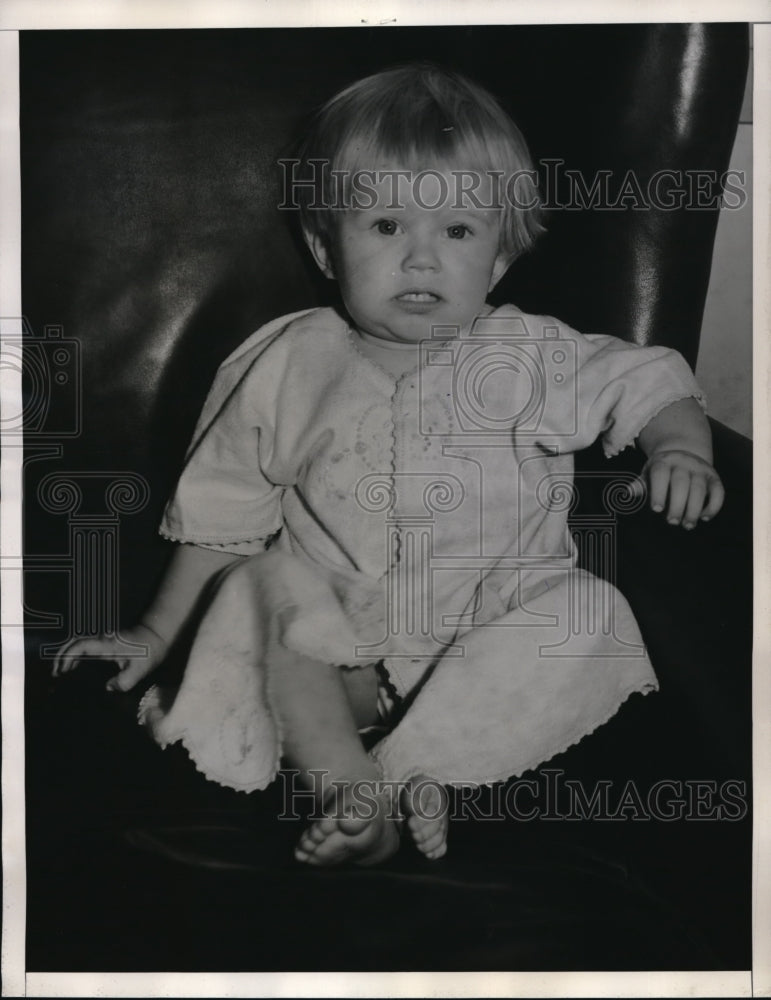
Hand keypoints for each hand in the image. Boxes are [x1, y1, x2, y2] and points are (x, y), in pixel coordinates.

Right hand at [52, 623, 168, 692]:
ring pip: (78, 644)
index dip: (68, 657)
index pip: (81, 646)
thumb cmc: (149, 651)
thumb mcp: (140, 669)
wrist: (157, 636)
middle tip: (55, 674)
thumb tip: (108, 688)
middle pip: (74, 643)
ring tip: (60, 673)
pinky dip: (75, 656)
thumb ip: (125, 681)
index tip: (61, 671)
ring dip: (67, 655)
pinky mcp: (105, 644)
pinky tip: (73, 669)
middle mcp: (102, 641)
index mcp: (107, 645)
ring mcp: (103, 641)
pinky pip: (85, 648)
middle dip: (61, 656)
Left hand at [641, 449, 723, 528]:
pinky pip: (718, 491)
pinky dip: (713, 506)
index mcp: (663, 461)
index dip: (658, 491)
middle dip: (677, 504)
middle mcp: (683, 463)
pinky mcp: (714, 477)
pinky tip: (704, 518)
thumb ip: (641, 485)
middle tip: (672, 522)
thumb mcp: (649, 473)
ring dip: (694, 509)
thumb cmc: (661, 471)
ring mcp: (700, 469)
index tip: (656, 510)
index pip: (660, 474)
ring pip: (700, 488)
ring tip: (687, 525)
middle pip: (681, 483)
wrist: (683, 455)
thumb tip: (628, 492)